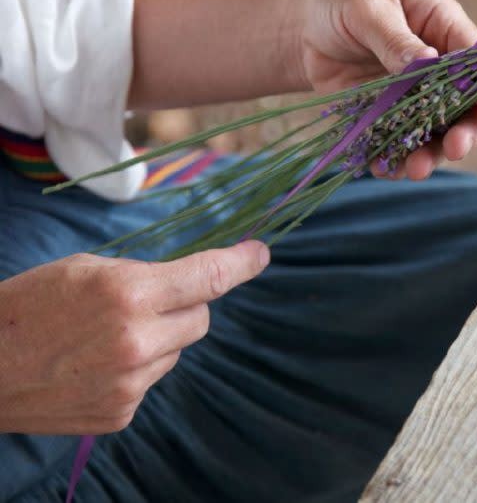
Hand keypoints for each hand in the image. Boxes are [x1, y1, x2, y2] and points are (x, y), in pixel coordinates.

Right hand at [0, 241, 267, 433]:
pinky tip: (93, 366)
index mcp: (129, 294)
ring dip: (157, 340)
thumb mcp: (86, 269)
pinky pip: (151, 381)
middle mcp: (138, 341)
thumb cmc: (28, 306)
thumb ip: (144, 276)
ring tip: (102, 338)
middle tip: (144, 302)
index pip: (209, 278)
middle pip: (201, 318)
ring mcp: (131, 383)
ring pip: (177, 351)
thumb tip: (192, 282)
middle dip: (183, 306)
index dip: (241, 263)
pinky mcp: (121, 412)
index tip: (260, 254)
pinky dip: (134, 370)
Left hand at [297, 0, 476, 180]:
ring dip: (431, 153)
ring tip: (413, 170)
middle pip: (469, 105)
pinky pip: (403, 143)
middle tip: (454, 150)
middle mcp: (441, 65)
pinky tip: (385, 168)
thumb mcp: (366, 12)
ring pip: (439, 131)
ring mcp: (419, 95)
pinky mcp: (394, 117)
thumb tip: (429, 62)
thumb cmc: (340, 6)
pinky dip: (396, 159)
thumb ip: (395, 39)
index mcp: (444, 27)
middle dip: (465, 131)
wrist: (303, 30)